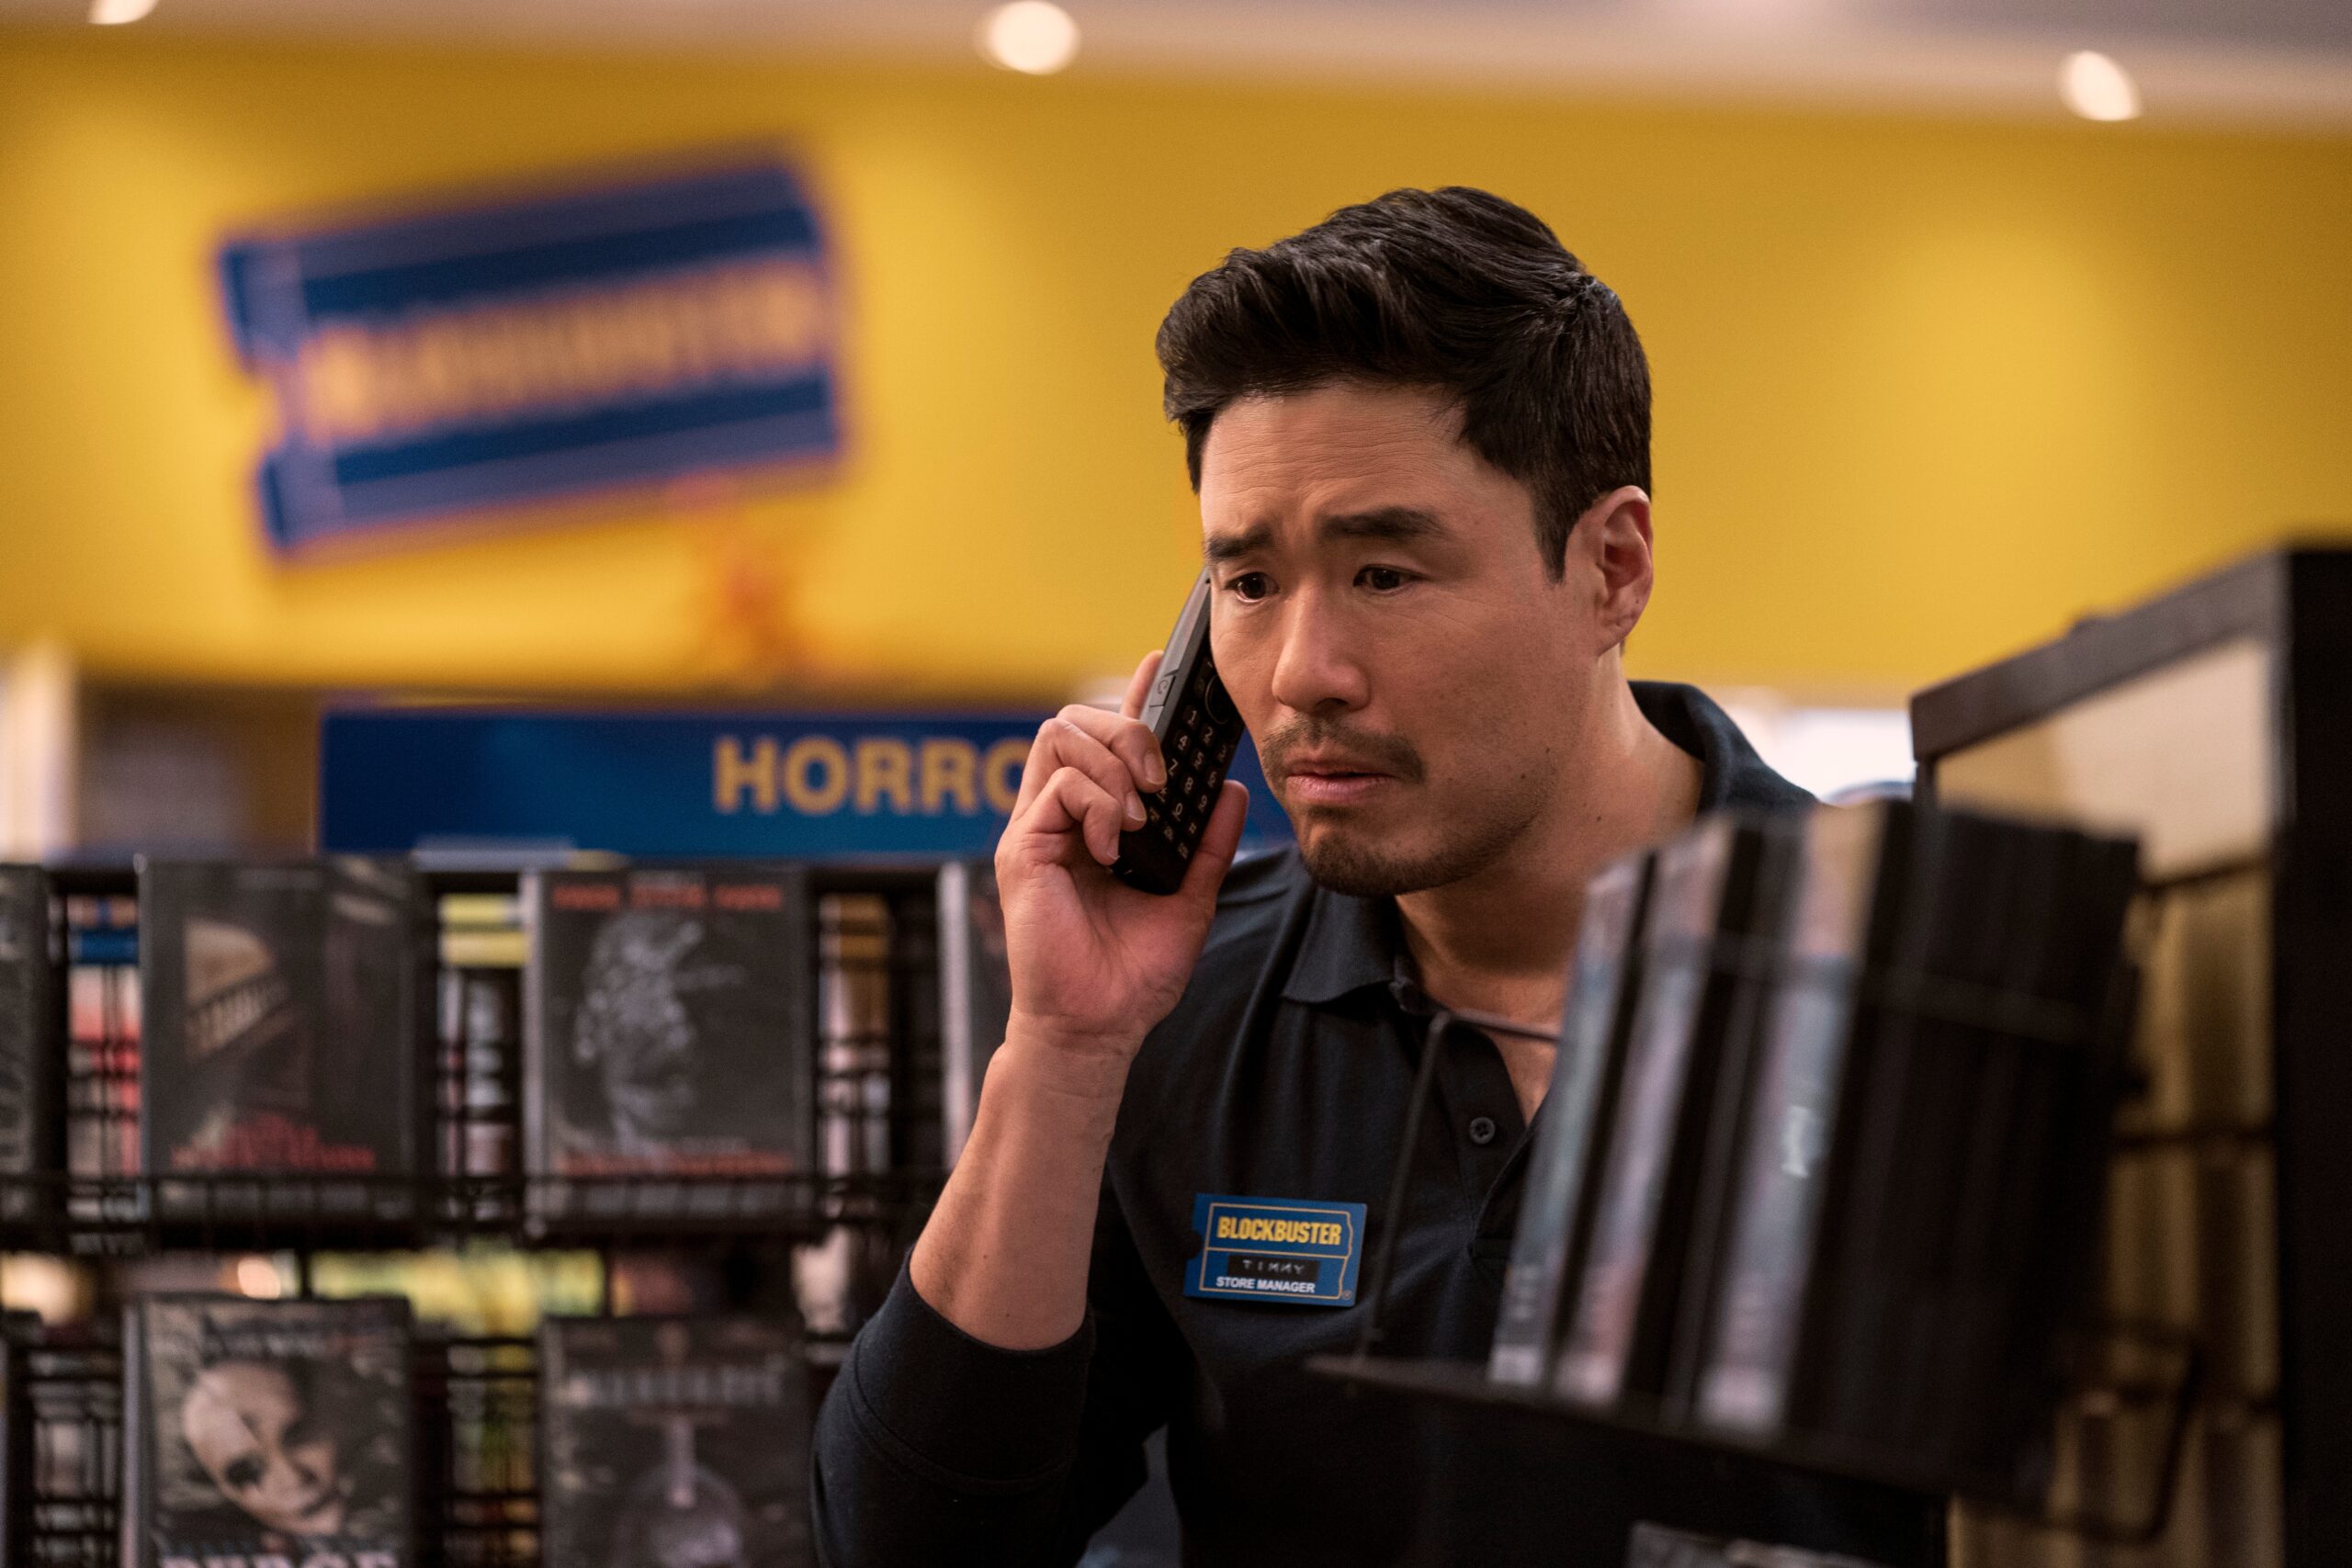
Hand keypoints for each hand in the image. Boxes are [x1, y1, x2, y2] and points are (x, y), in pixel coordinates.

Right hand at [994, 650, 1249, 1061]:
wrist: (1099, 1026)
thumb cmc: (1132, 973)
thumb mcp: (1191, 900)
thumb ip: (1208, 845)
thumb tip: (1231, 791)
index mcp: (1098, 820)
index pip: (1109, 739)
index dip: (1132, 696)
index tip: (1158, 664)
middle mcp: (1062, 815)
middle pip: (1076, 718)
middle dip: (1126, 727)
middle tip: (1159, 777)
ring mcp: (1039, 829)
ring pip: (1059, 735)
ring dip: (1112, 764)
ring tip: (1138, 817)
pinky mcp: (1023, 849)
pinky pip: (1056, 786)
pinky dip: (1095, 804)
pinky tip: (1114, 846)